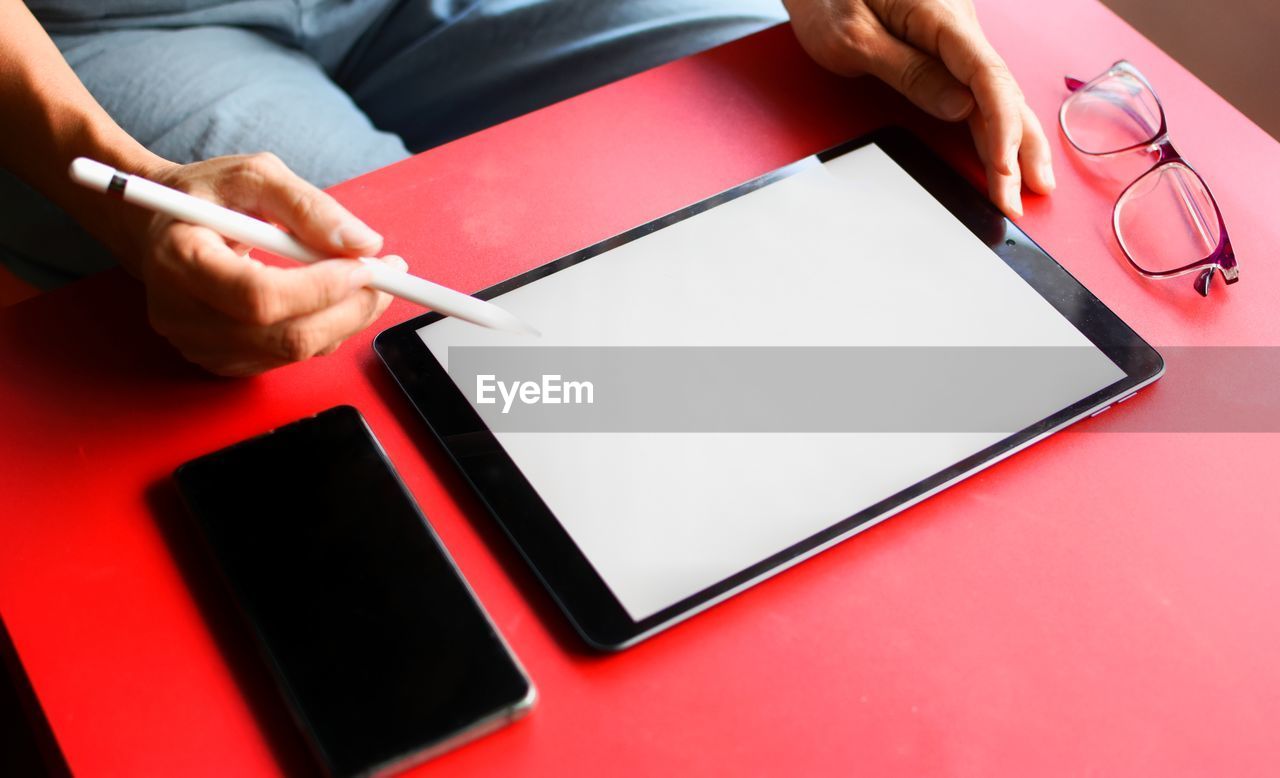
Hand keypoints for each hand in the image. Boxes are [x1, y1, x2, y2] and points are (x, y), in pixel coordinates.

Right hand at [124, 153, 399, 375]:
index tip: (367, 265)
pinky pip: (290, 358)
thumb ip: (308, 205)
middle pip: (286, 336)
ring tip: (368, 279)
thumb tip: (363, 243)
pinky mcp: (221, 362)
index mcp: (180, 260)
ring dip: (347, 318)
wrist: (159, 228)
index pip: (260, 296)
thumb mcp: (252, 175)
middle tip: (389, 276)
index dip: (322, 287)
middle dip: (351, 307)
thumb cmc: (204, 196)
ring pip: (296, 352)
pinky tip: (333, 298)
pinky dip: (325, 329)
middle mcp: (182, 314)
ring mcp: (199, 345)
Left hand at [783, 0, 1053, 216]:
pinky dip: (996, 123)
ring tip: (1032, 185)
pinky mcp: (946, 48)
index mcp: (941, 15)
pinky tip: (1008, 151)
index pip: (988, 78)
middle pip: (1002, 92)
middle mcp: (960, 24)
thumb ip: (909, 72)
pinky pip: (980, 89)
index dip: (1001, 129)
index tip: (1002, 171)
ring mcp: (956, 37)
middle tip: (1020, 201)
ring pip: (997, 94)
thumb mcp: (854, 37)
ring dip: (1015, 140)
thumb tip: (960, 109)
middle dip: (1016, 149)